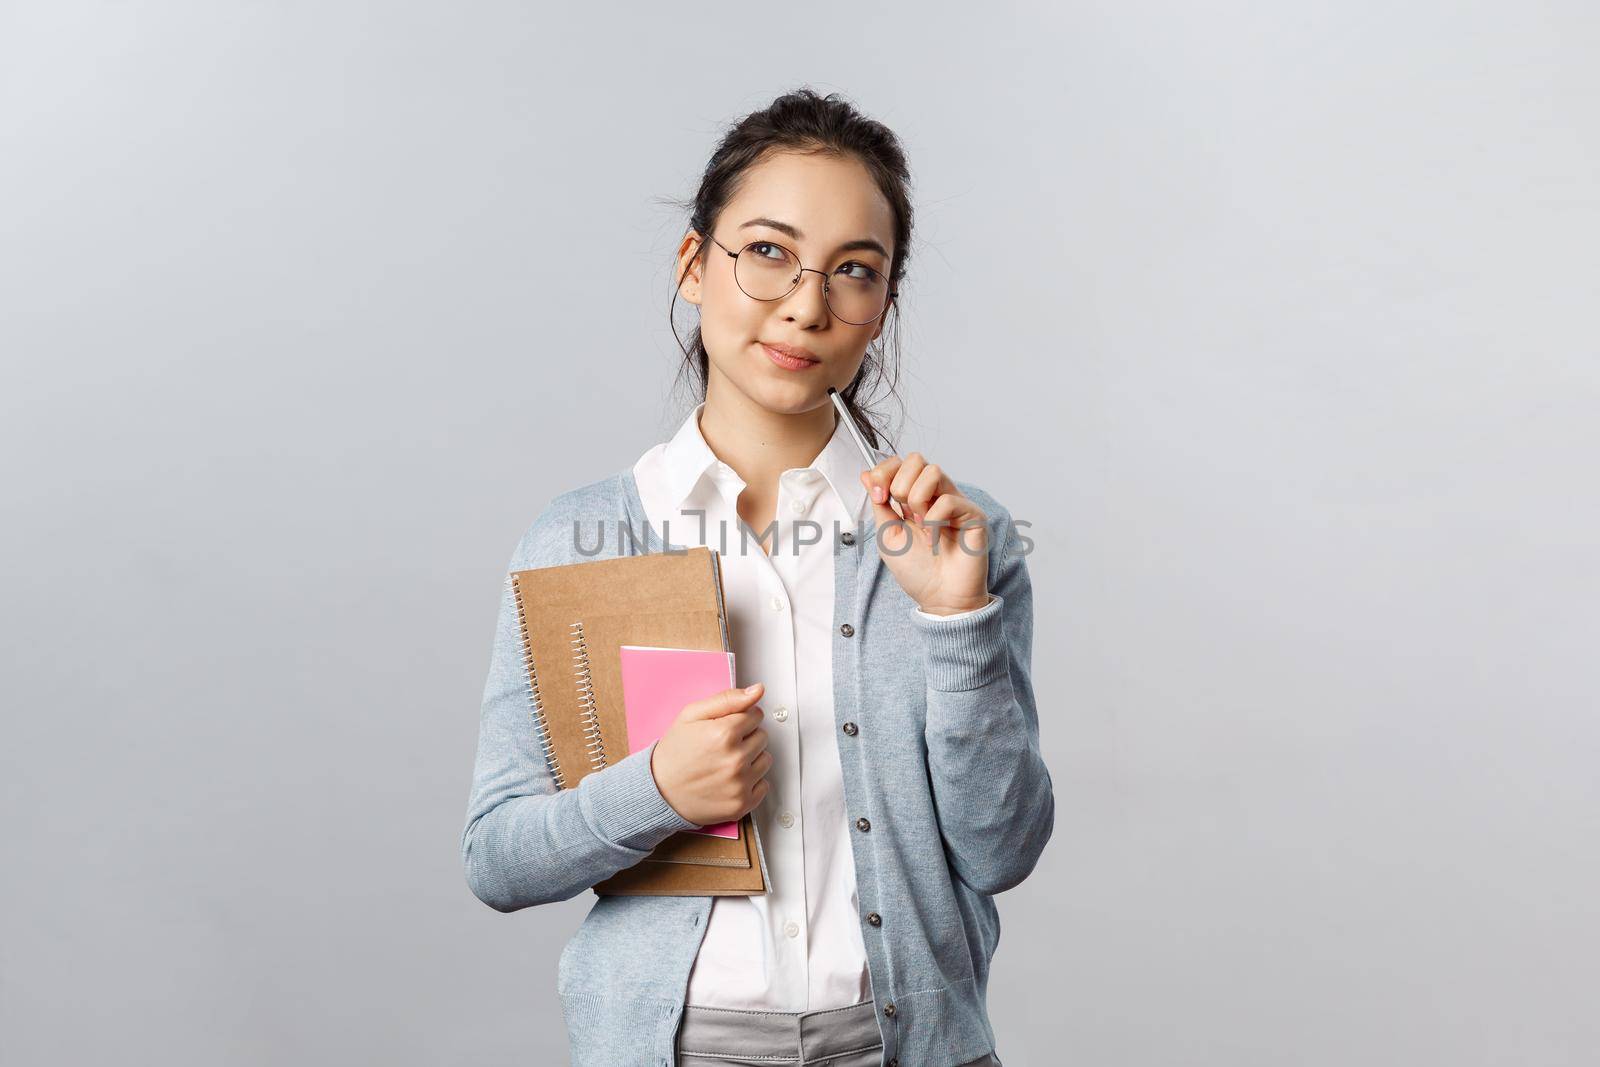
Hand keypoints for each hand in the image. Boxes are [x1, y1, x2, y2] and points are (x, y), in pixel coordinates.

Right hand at [650, 681, 772, 826]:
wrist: (659, 791)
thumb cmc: (674, 752)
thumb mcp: (692, 715)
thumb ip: (727, 699)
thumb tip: (758, 690)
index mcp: (724, 734)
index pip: (756, 714)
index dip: (741, 718)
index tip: (726, 726)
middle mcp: (735, 760)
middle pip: (763, 736)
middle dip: (746, 737)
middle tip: (722, 746)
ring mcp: (740, 784)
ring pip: (766, 759)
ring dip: (751, 758)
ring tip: (725, 762)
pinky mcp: (742, 804)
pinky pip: (764, 785)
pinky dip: (751, 782)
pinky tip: (730, 779)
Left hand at [859, 453, 990, 614]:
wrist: (939, 598)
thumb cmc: (917, 571)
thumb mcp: (887, 534)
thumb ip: (879, 502)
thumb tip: (866, 473)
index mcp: (913, 497)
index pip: (899, 463)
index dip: (883, 472)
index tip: (878, 496)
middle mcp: (935, 495)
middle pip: (915, 459)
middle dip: (900, 485)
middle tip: (904, 513)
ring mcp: (954, 501)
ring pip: (933, 471)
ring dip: (917, 500)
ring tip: (921, 525)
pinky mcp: (972, 513)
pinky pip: (948, 499)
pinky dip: (935, 520)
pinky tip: (936, 538)